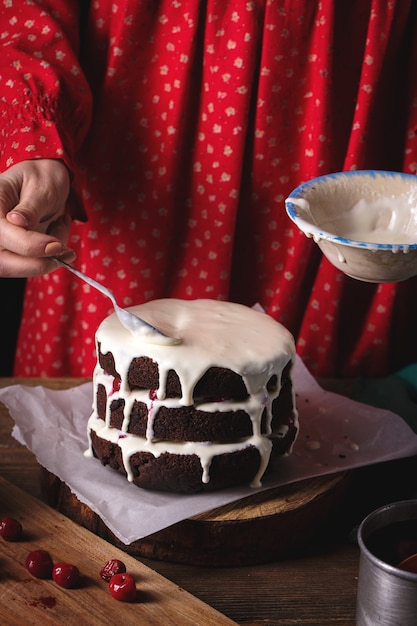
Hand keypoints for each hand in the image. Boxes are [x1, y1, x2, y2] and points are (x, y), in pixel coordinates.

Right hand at [0, 159, 75, 276]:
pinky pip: (29, 265)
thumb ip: (30, 207)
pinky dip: (49, 258)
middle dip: (38, 263)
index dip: (29, 245)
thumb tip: (16, 223)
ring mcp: (1, 242)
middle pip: (3, 263)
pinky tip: (57, 235)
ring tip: (61, 228)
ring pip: (17, 268)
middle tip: (66, 251)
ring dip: (47, 260)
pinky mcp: (13, 251)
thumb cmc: (42, 177)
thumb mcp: (40, 185)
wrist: (46, 182)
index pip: (3, 234)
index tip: (56, 245)